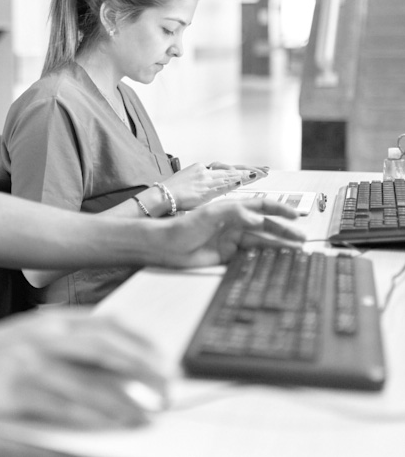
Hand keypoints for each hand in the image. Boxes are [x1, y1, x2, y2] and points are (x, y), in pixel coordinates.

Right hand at [0, 310, 167, 428]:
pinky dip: (89, 417)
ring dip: (122, 400)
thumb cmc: (0, 350)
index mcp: (55, 319)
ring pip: (87, 382)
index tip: (164, 358)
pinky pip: (61, 407)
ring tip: (146, 413)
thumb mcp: (37, 331)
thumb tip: (117, 358)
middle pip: (106, 349)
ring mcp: (31, 361)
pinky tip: (108, 425)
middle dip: (142, 368)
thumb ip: (72, 340)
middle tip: (168, 386)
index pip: (108, 325)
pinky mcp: (15, 391)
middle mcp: (47, 334)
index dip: (141, 342)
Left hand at [159, 198, 304, 267]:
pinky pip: (249, 255)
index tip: (295, 215)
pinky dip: (262, 257)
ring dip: (277, 245)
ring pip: (260, 242)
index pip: (261, 207)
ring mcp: (231, 240)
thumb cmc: (184, 226)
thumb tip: (258, 219)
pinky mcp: (227, 256)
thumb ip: (236, 213)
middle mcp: (234, 224)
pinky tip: (274, 260)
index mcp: (231, 209)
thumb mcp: (211, 214)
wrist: (167, 246)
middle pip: (265, 226)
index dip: (279, 210)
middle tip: (301, 239)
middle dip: (284, 231)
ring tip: (294, 251)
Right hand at [160, 162, 268, 210]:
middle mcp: (204, 171)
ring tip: (260, 175)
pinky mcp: (203, 187)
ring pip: (229, 175)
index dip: (240, 170)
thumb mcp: (189, 188)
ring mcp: (204, 178)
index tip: (253, 170)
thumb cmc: (171, 196)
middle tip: (264, 170)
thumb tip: (217, 194)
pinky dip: (234, 183)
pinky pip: (222, 184)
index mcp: (200, 170)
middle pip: (230, 169)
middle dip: (248, 170)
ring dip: (246, 175)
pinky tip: (245, 182)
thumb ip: (204, 188)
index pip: (224, 168)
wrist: (160, 197)